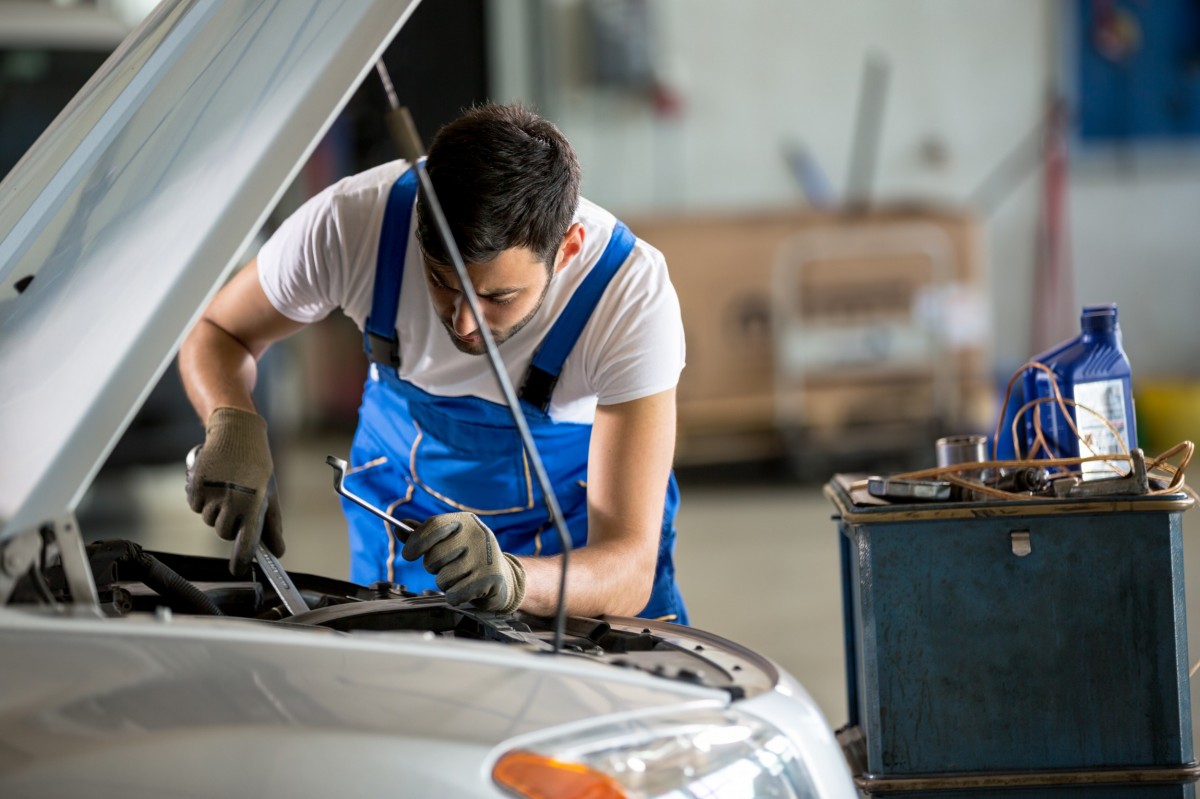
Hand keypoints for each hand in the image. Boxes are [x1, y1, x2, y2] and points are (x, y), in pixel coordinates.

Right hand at [185, 407, 283, 573]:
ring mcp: (212, 494)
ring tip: (226, 487)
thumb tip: (278, 552)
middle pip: (223, 532)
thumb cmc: (256, 465)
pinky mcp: (195, 486)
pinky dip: (201, 498)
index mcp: (254, 504)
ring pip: (207, 519)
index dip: (241, 559)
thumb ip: (272, 525)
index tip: (238, 570)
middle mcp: (232, 501)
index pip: (246, 541)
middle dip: (229, 524)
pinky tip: (213, 481)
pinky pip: (194, 505)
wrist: (235, 433)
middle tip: (236, 503)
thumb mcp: (269, 493)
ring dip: (214, 510)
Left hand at [401, 513, 525, 612]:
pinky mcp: (490, 579)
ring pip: (443, 579)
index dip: (416, 541)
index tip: (409, 554)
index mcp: (466, 522)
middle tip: (450, 567)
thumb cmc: (470, 559)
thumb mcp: (450, 542)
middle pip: (434, 556)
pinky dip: (456, 597)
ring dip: (447, 584)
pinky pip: (454, 594)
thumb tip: (399, 527)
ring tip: (462, 578)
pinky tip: (468, 590)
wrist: (504, 579)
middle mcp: (477, 535)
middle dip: (435, 568)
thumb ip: (426, 536)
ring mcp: (485, 557)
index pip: (433, 525)